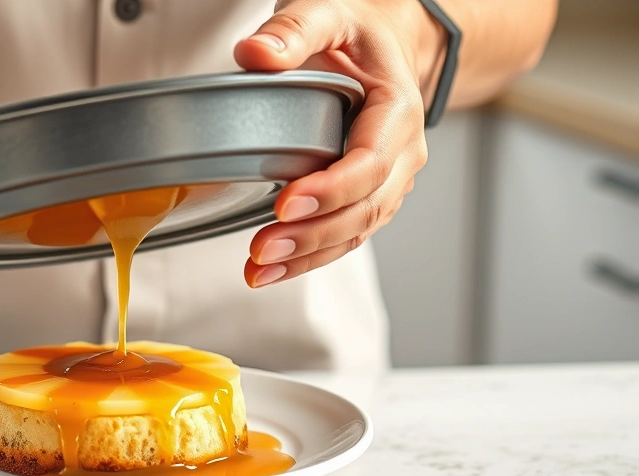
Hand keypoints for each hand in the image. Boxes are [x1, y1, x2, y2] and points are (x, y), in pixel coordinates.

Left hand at [234, 0, 441, 286]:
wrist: (386, 43)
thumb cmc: (359, 32)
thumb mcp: (328, 14)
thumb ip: (294, 31)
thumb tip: (255, 54)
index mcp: (397, 112)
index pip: (371, 163)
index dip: (332, 188)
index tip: (287, 202)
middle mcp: (400, 154)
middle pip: (363, 209)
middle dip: (313, 234)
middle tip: (264, 247)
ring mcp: (385, 181)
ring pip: (354, 232)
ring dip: (307, 257)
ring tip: (259, 270)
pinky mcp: (364, 197)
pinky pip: (343, 236)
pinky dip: (308, 258)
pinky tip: (270, 270)